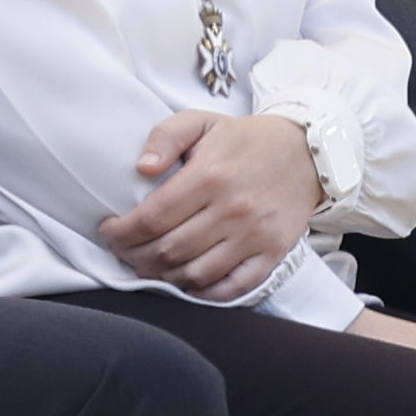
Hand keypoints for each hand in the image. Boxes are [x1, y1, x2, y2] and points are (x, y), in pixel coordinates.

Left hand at [106, 109, 320, 299]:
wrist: (307, 153)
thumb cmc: (246, 140)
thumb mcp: (202, 121)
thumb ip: (166, 136)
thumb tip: (142, 168)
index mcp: (210, 175)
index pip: (152, 217)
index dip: (122, 232)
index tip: (108, 231)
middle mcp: (232, 209)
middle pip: (168, 251)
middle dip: (135, 257)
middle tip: (123, 252)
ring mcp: (254, 235)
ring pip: (195, 274)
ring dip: (163, 277)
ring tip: (148, 267)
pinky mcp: (272, 254)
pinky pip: (232, 288)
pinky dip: (203, 293)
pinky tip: (186, 283)